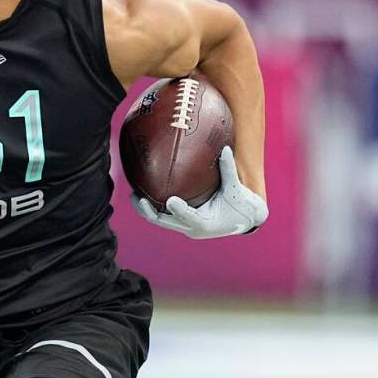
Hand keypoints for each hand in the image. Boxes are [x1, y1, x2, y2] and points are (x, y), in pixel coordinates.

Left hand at [131, 146, 267, 238]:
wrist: (244, 220)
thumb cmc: (241, 205)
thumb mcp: (237, 189)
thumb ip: (229, 170)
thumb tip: (225, 149)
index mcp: (207, 223)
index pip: (191, 218)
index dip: (180, 210)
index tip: (170, 200)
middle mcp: (193, 228)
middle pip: (166, 222)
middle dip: (150, 212)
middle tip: (138, 198)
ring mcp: (185, 226)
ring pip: (161, 220)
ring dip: (146, 210)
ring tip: (132, 196)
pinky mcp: (182, 222)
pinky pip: (164, 215)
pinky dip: (153, 206)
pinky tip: (143, 191)